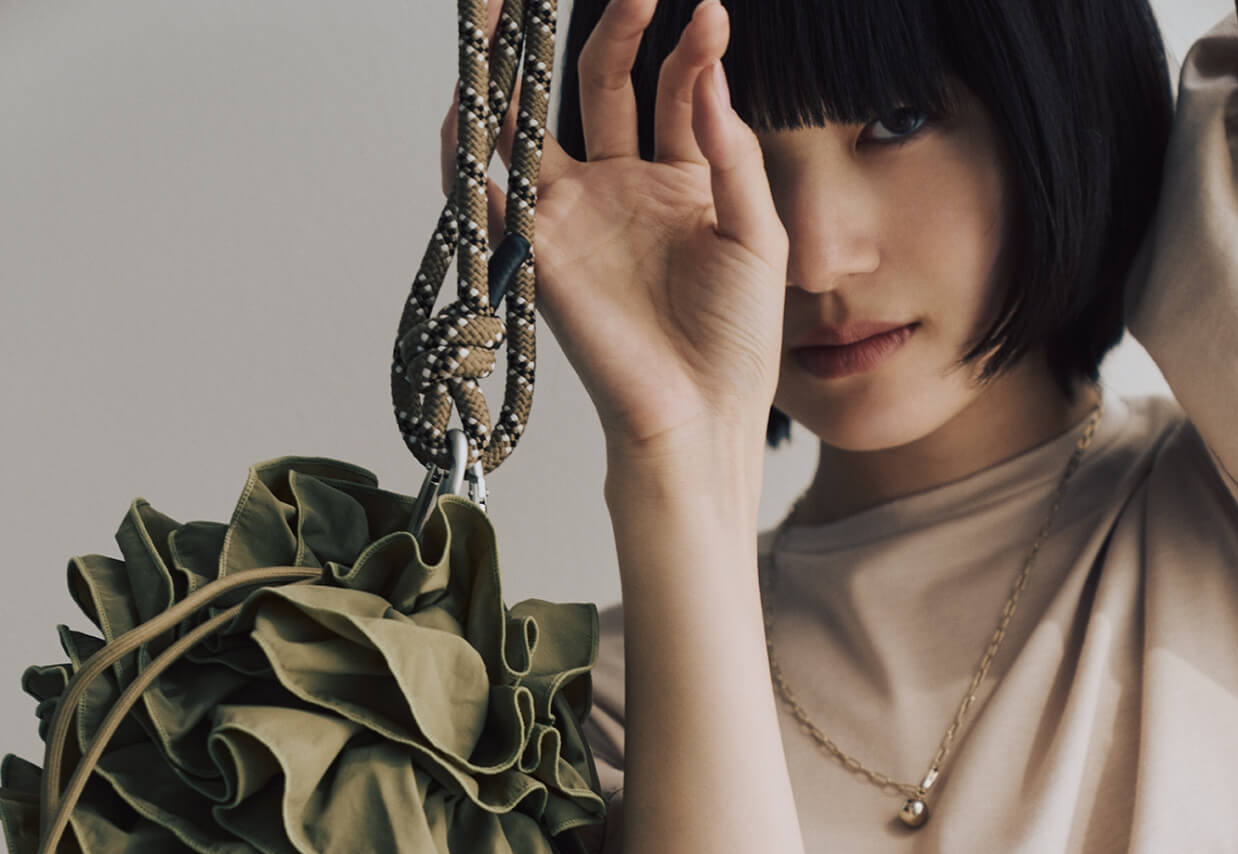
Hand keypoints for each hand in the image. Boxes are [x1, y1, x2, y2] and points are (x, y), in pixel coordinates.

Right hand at [440, 0, 788, 460]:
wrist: (697, 417)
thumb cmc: (735, 342)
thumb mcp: (757, 234)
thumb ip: (733, 152)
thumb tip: (708, 72)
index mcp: (682, 178)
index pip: (673, 86)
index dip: (688, 46)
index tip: (707, 12)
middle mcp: (622, 186)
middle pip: (599, 83)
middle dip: (607, 24)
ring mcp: (577, 215)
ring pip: (538, 122)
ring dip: (520, 66)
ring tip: (505, 8)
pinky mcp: (540, 251)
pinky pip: (494, 194)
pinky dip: (471, 153)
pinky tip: (468, 105)